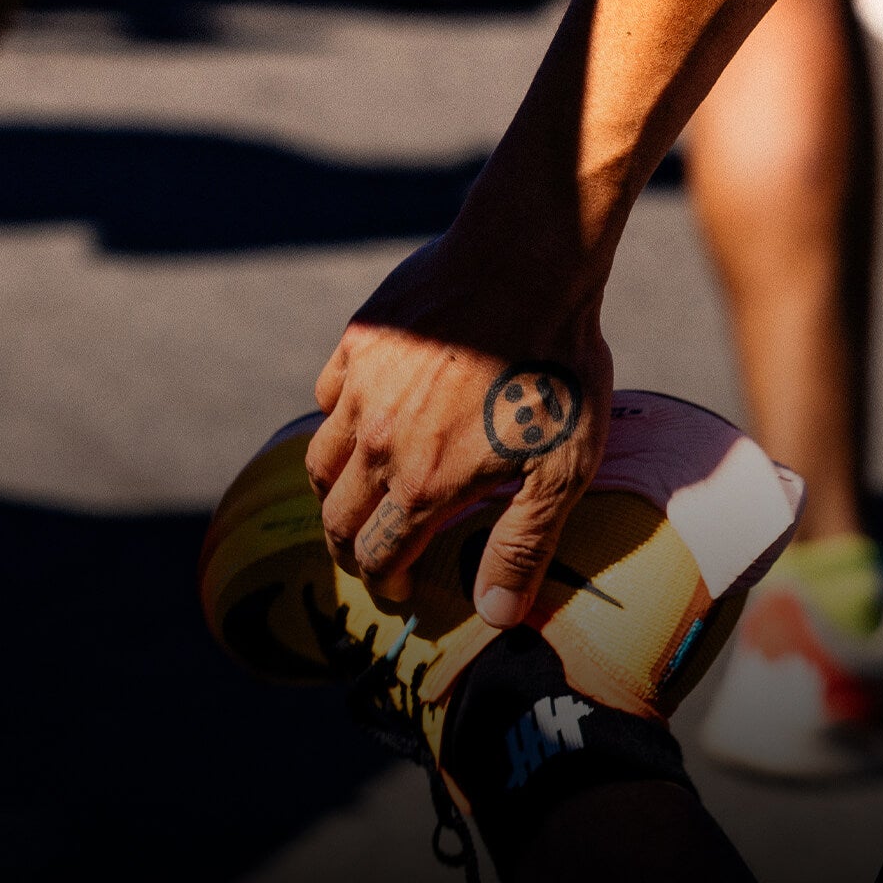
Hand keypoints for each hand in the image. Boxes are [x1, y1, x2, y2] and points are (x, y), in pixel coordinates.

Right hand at [306, 235, 612, 626]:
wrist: (527, 265)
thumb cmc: (557, 368)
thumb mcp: (562, 469)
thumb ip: (523, 544)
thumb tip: (496, 616)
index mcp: (424, 484)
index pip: (379, 556)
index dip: (385, 583)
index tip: (399, 590)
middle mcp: (376, 444)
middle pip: (338, 517)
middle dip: (351, 548)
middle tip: (372, 556)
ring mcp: (359, 391)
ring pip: (320, 461)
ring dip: (334, 493)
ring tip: (360, 499)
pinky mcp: (358, 344)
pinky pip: (327, 397)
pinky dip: (338, 421)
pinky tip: (364, 422)